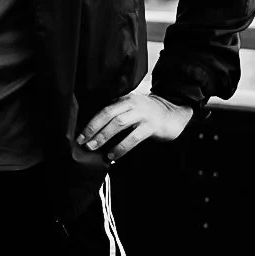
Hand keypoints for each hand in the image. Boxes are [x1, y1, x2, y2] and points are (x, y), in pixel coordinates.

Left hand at [76, 91, 191, 163]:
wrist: (174, 113)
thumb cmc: (149, 114)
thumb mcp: (132, 108)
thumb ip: (117, 114)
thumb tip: (95, 132)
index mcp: (125, 100)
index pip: (104, 110)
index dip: (91, 123)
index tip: (80, 136)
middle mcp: (133, 104)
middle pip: (108, 115)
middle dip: (94, 130)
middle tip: (84, 143)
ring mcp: (143, 114)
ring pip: (119, 124)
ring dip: (104, 137)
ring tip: (95, 148)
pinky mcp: (151, 126)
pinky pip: (133, 137)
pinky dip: (121, 147)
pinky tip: (113, 155)